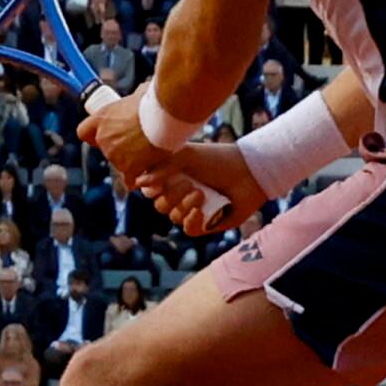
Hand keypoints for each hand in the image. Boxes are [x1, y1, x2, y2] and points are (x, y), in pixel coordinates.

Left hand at [76, 86, 163, 182]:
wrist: (165, 116)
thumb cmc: (155, 102)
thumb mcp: (140, 94)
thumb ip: (134, 98)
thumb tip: (142, 94)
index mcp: (102, 118)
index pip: (84, 132)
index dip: (94, 135)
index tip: (105, 134)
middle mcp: (104, 137)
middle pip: (106, 149)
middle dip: (120, 147)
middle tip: (138, 142)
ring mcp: (114, 154)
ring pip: (119, 163)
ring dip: (132, 160)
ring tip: (150, 151)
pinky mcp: (128, 168)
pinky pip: (129, 179)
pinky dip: (136, 178)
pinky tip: (145, 173)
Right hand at [139, 142, 265, 237]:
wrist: (248, 171)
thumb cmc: (217, 158)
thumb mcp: (186, 156)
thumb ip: (161, 168)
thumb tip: (137, 183)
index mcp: (174, 178)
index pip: (152, 190)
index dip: (152, 188)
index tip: (159, 181)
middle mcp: (182, 195)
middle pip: (160, 205)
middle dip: (172, 196)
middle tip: (190, 183)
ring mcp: (195, 210)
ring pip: (174, 217)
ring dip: (184, 206)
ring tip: (201, 193)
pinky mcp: (208, 223)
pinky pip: (189, 229)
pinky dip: (191, 220)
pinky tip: (199, 211)